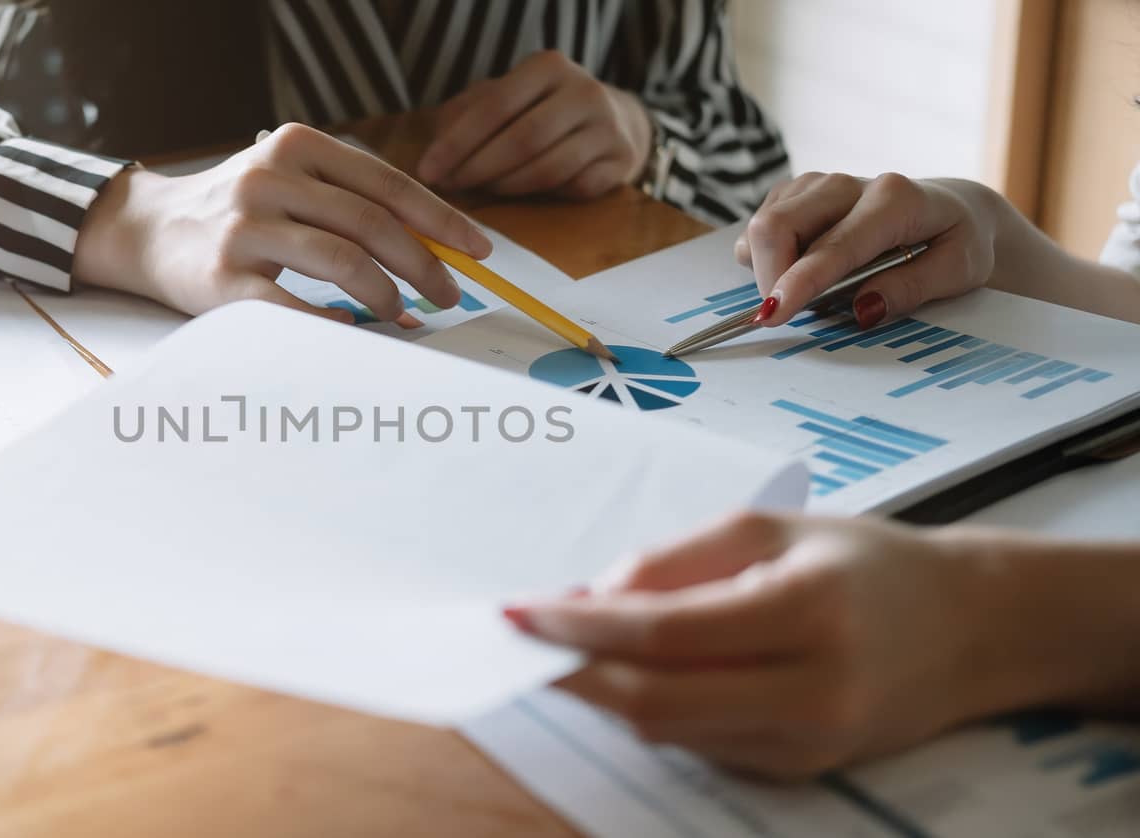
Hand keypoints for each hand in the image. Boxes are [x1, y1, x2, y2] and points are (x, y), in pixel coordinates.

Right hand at [72, 123, 491, 319]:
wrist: (146, 230)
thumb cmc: (237, 210)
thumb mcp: (288, 177)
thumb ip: (347, 196)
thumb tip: (433, 243)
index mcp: (297, 147)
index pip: (387, 183)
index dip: (441, 219)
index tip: (479, 250)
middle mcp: (269, 179)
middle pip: (371, 224)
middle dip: (423, 265)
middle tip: (449, 295)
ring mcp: (244, 229)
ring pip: (341, 262)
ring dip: (387, 296)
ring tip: (404, 315)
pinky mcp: (221, 279)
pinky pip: (293, 306)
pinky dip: (332, 322)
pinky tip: (354, 331)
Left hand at [417, 50, 653, 199]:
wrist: (611, 119)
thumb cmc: (541, 110)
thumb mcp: (506, 97)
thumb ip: (467, 116)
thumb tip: (434, 157)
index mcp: (549, 67)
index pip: (495, 106)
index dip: (457, 142)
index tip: (428, 170)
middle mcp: (584, 91)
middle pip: (523, 139)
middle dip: (478, 169)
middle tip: (451, 187)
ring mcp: (607, 128)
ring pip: (548, 168)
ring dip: (506, 187)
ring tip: (482, 192)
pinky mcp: (620, 162)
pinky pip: (574, 188)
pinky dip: (543, 197)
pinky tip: (522, 196)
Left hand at [507, 513, 1015, 779]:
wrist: (972, 629)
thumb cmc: (865, 563)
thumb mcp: (769, 529)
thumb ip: (673, 562)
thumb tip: (586, 599)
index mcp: (808, 613)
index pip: (664, 633)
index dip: (579, 626)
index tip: (518, 610)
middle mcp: (812, 693)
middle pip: (653, 701)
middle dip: (572, 672)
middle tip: (520, 641)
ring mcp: (806, 744)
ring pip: (665, 728)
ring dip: (604, 688)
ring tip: (571, 642)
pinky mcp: (797, 771)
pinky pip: (696, 741)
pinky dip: (653, 705)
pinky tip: (637, 669)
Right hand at [739, 174, 999, 329]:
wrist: (953, 209)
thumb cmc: (956, 241)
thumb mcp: (958, 270)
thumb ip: (911, 289)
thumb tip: (863, 310)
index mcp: (893, 200)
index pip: (831, 245)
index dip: (797, 282)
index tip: (772, 315)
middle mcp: (847, 184)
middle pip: (775, 225)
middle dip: (769, 277)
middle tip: (790, 312)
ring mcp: (817, 184)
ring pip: (761, 226)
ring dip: (769, 268)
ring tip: (808, 289)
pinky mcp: (797, 192)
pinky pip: (760, 227)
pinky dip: (768, 256)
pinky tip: (801, 265)